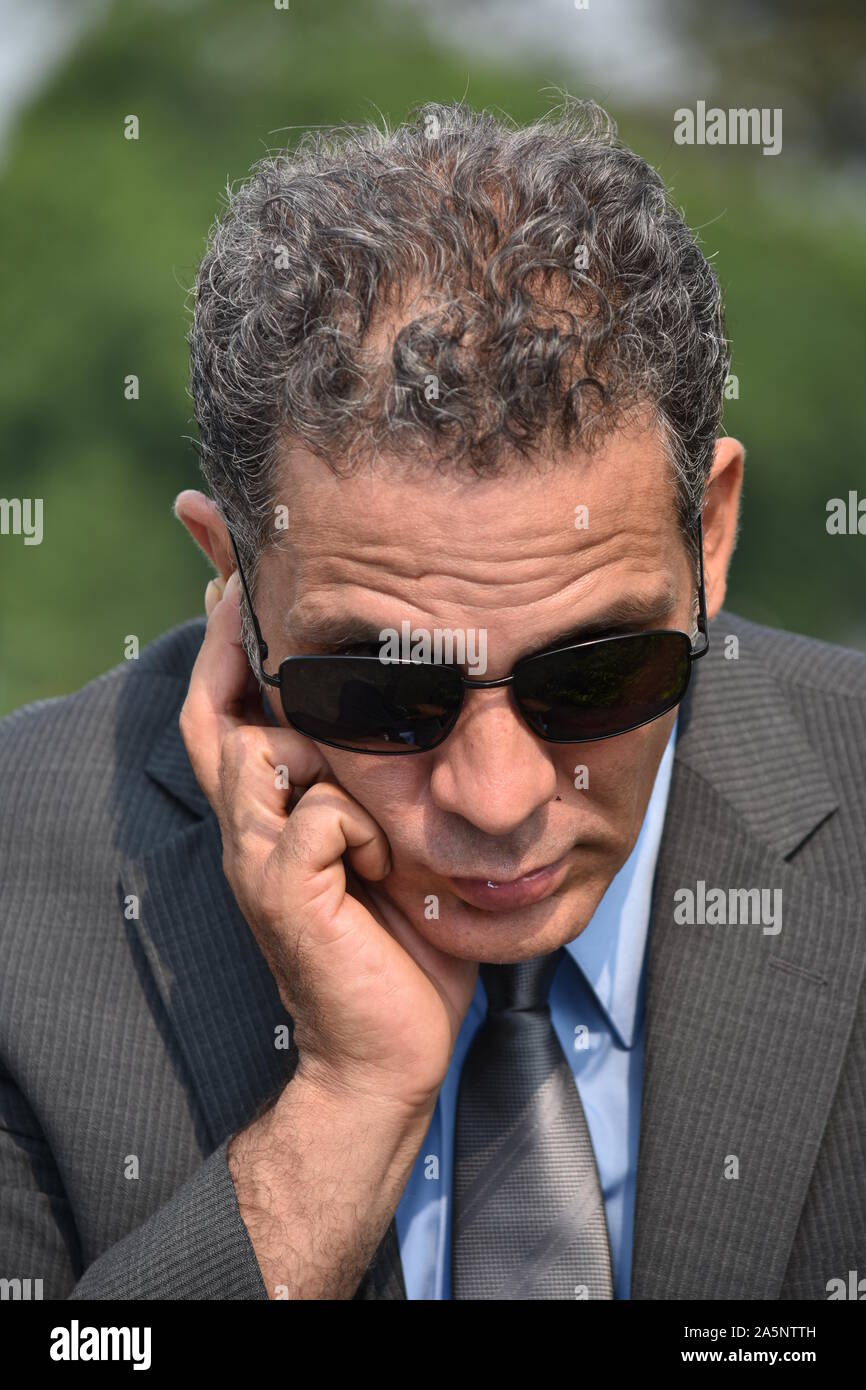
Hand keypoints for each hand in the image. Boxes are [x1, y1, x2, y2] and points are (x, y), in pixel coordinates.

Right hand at [179, 572, 476, 1116]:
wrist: (391, 1052)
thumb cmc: (404, 942)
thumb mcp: (397, 842)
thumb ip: (386, 780)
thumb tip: (423, 710)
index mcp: (273, 811)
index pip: (227, 707)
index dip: (223, 639)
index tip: (229, 568)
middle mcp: (250, 827)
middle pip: (215, 712)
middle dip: (227, 637)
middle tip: (241, 574)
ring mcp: (258, 860)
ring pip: (263, 751)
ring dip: (322, 737)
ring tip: (361, 739)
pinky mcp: (284, 895)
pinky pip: (318, 818)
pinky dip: (360, 822)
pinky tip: (387, 858)